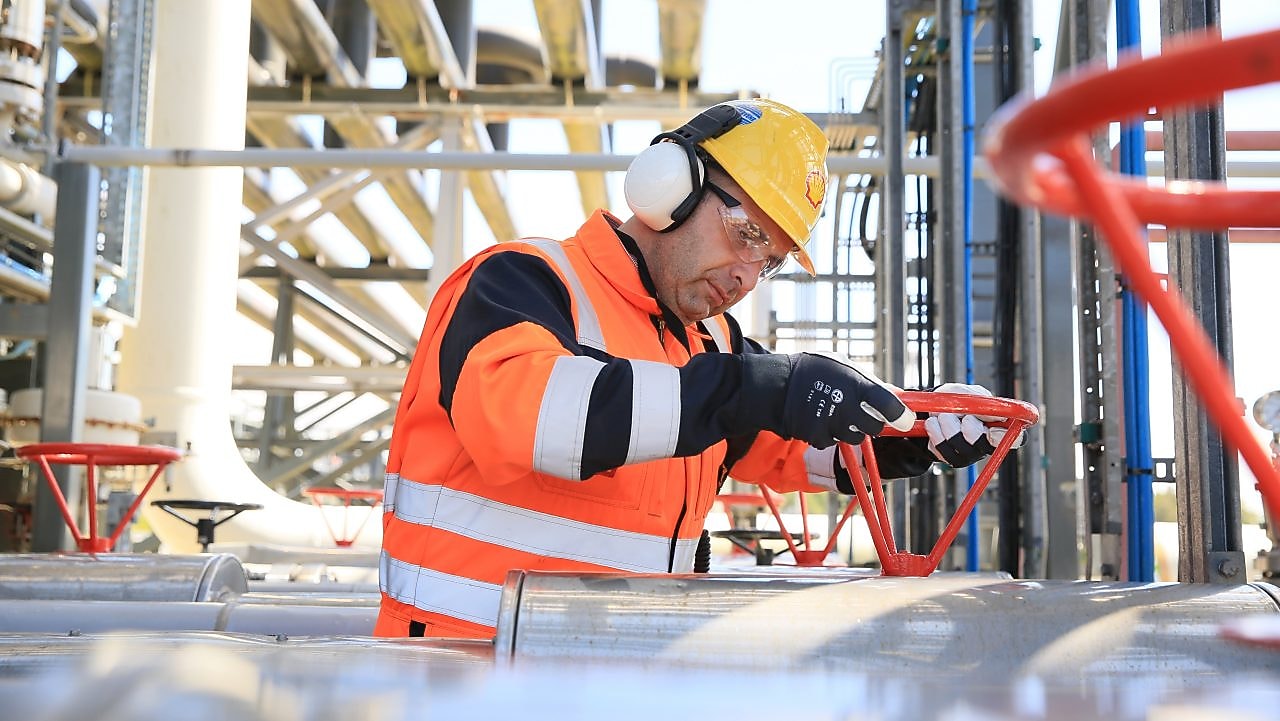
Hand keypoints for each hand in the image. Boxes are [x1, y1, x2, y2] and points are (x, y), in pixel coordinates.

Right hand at [782, 353, 914, 448]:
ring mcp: (832, 424)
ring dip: (852, 429)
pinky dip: (831, 434)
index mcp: (856, 385)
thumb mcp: (843, 366)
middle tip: (863, 413)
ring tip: (837, 412)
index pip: (890, 406)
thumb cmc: (812, 371)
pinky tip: (821, 419)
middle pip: (876, 428)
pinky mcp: (818, 438)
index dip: (902, 416)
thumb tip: (897, 395)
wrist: (775, 386)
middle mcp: (846, 406)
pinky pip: (835, 442)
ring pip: (856, 437)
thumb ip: (870, 382)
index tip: (905, 419)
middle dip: (874, 422)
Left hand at [922, 383, 1024, 467]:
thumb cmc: (956, 399)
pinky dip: (935, 431)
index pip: (1015, 439)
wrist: (931, 406)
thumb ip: (981, 401)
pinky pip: (942, 449)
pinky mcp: (949, 457)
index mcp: (998, 427)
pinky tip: (934, 423)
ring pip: (961, 446)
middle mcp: (985, 443)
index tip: (992, 427)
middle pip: (984, 445)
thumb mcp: (969, 393)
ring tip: (943, 414)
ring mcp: (968, 453)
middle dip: (971, 428)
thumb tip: (995, 413)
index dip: (1005, 435)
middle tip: (963, 415)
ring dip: (948, 424)